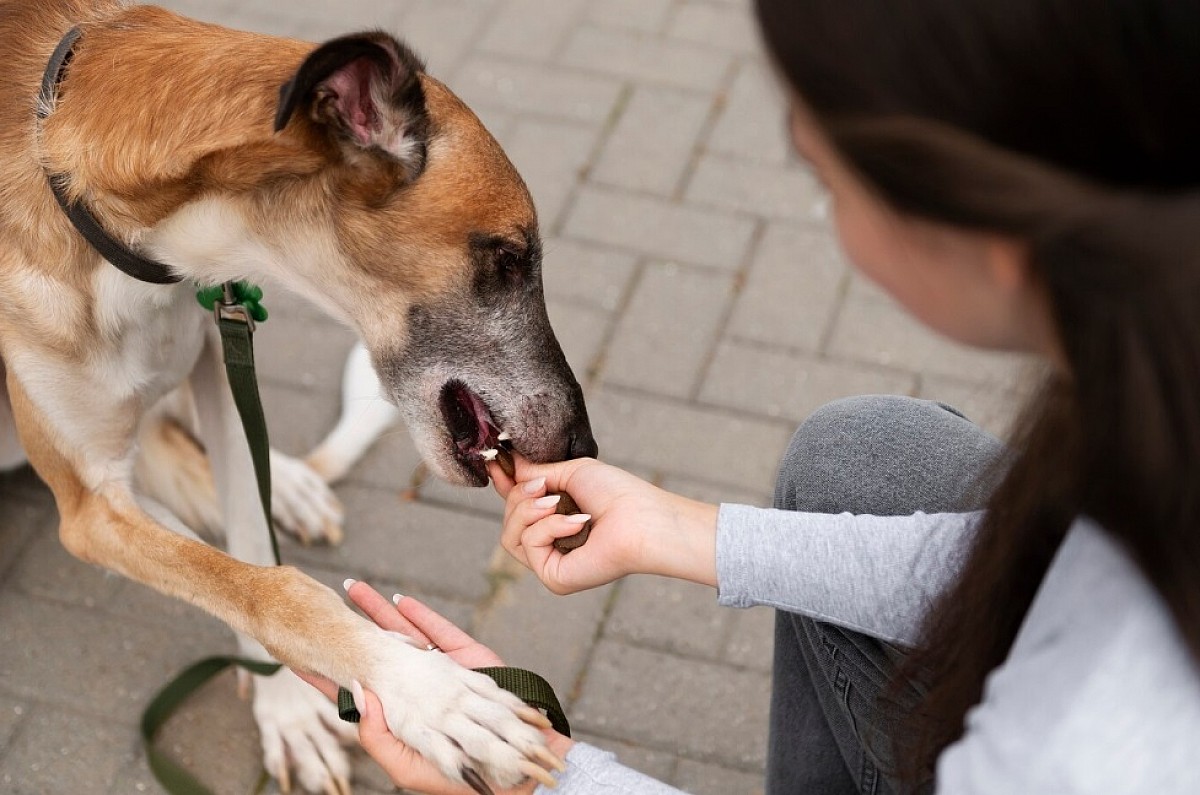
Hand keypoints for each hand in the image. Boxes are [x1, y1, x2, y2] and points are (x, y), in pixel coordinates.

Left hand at [295, 581, 573, 794]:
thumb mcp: (409, 766)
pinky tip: (399, 599)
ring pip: (401, 635)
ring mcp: (438, 675)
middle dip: (350, 630)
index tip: (301, 654)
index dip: (328, 673)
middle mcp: (414, 693)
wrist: (518, 765)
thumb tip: (356, 694)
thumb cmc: (461, 779)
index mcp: (398, 719)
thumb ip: (380, 736)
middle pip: (374, 654)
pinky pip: (437, 632)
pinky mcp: (464, 662)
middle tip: (323, 607)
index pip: (354, 691)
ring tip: (353, 588)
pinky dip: (418, 614)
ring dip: (378, 612)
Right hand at [489, 454, 719, 593]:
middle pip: (508, 519)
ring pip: (510, 535)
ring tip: (557, 502)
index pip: (516, 505)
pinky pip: (528, 546)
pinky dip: (548, 528)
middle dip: (520, 497)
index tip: (495, 462)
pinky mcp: (553, 577)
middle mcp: (550, 542)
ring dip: (529, 511)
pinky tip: (576, 523)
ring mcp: (550, 562)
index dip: (503, 485)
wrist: (642, 519)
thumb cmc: (617, 495)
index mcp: (555, 518)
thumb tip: (509, 463)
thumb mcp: (572, 473)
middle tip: (544, 487)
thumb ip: (537, 471)